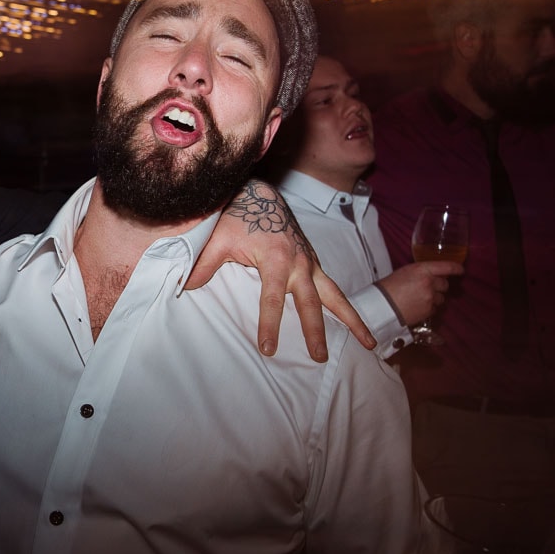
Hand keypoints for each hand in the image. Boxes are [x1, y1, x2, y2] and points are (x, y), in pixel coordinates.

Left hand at [188, 180, 372, 360]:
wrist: (261, 196)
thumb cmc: (237, 218)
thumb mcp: (217, 239)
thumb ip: (202, 264)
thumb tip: (185, 288)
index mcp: (276, 258)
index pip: (272, 298)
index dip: (269, 324)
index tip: (268, 348)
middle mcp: (300, 263)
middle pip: (311, 303)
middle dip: (315, 331)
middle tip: (318, 357)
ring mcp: (312, 264)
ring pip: (336, 296)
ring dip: (352, 320)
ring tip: (369, 344)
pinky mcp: (316, 265)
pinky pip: (335, 290)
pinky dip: (348, 308)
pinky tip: (360, 330)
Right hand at [375, 260, 463, 327]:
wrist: (382, 306)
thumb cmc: (389, 287)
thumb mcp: (405, 272)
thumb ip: (422, 272)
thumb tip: (432, 275)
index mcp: (423, 269)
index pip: (447, 267)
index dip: (456, 268)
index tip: (460, 270)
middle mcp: (429, 283)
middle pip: (445, 284)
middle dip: (438, 286)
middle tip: (427, 288)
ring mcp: (430, 298)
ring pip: (441, 298)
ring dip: (434, 298)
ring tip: (418, 299)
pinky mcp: (429, 311)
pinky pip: (434, 309)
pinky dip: (429, 308)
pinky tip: (416, 306)